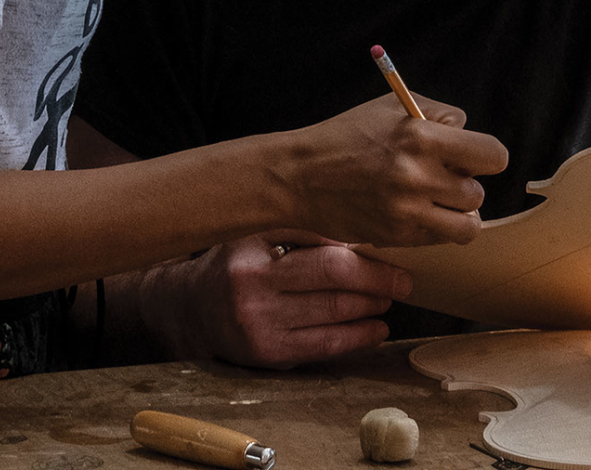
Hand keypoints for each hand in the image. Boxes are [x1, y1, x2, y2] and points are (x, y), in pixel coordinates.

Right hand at [142, 232, 412, 368]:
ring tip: (387, 302)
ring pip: (333, 320)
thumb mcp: (257, 235)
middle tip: (402, 282)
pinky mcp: (268, 357)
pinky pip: (324, 348)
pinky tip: (374, 329)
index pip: (324, 259)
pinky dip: (356, 338)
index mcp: (254, 257)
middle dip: (377, 286)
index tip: (394, 259)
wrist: (187, 308)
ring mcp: (261, 331)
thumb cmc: (232, 263)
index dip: (367, 263)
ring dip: (370, 311)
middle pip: (334, 290)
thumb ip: (304, 233)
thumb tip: (362, 238)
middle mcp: (254, 295)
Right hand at [276, 94, 507, 247]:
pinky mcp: (397, 236)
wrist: (300, 175)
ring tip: (436, 199)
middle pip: (478, 191)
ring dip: (457, 212)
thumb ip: (438, 116)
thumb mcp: (392, 107)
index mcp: (422, 136)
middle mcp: (418, 176)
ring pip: (468, 225)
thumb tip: (469, 134)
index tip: (475, 157)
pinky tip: (413, 210)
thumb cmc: (346, 135)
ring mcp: (408, 210)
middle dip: (463, 183)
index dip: (487, 156)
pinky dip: (434, 227)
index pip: (492, 155)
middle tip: (439, 175)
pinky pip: (439, 238)